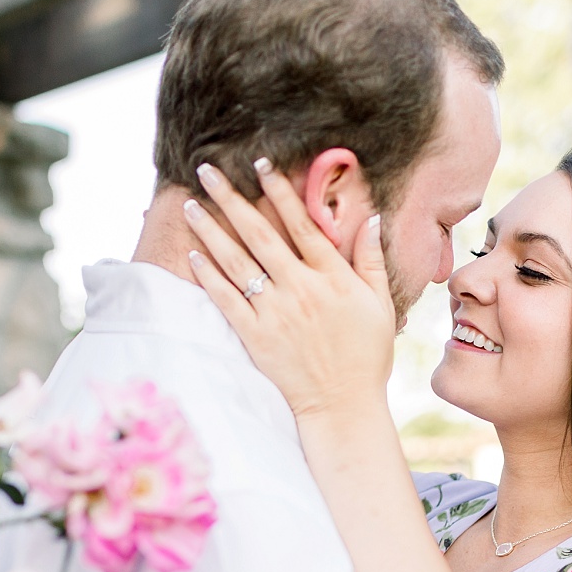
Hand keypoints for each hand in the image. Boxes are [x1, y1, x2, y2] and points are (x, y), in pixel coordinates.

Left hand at [184, 158, 395, 420]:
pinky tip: (193, 253)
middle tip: (207, 171)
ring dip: (210, 230)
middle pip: (259, 233)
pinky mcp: (255, 337)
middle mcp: (300, 289)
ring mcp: (275, 313)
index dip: (279, 190)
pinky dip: (209, 276)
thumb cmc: (365, 357)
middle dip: (231, 198)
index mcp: (332, 278)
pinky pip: (227, 299)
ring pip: (237, 262)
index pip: (301, 223)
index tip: (260, 164)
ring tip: (190, 205)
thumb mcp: (380, 306)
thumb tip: (372, 218)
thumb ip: (371, 260)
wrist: (342, 407)